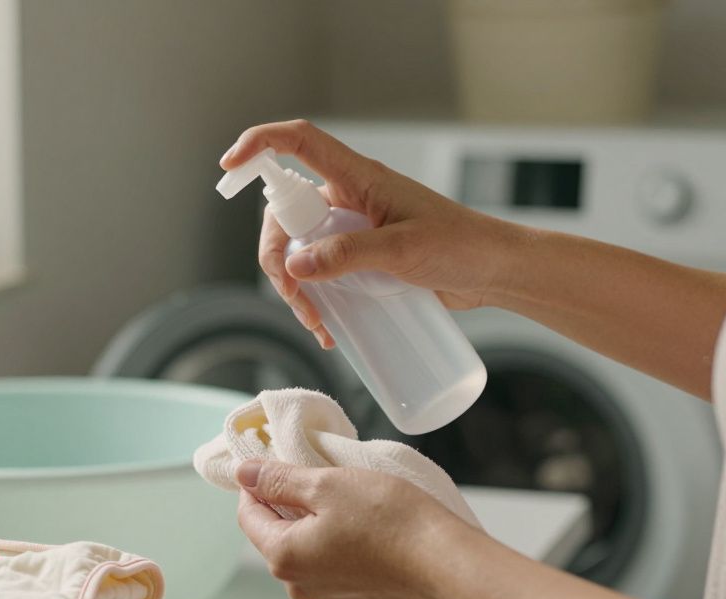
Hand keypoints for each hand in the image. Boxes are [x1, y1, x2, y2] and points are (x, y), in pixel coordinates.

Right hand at [220, 119, 525, 347]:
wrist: (495, 272)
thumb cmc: (461, 246)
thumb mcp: (403, 249)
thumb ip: (349, 255)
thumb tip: (295, 267)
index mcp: (357, 178)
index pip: (298, 142)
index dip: (259, 144)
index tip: (229, 166)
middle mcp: (348, 198)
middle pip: (285, 214)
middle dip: (279, 259)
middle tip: (298, 300)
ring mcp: (353, 229)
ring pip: (299, 250)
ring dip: (296, 289)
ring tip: (318, 324)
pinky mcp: (361, 258)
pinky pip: (322, 273)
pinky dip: (316, 301)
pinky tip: (329, 330)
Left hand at [234, 458, 467, 598]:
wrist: (445, 563)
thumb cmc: (388, 519)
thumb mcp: (326, 485)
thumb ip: (279, 479)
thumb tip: (243, 473)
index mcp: (283, 557)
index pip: (248, 515)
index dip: (257, 484)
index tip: (276, 461)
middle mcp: (298, 585)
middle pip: (274, 534)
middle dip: (287, 503)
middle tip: (316, 475)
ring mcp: (327, 597)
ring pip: (303, 550)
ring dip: (313, 523)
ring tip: (344, 500)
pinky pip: (329, 565)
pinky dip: (335, 543)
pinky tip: (362, 526)